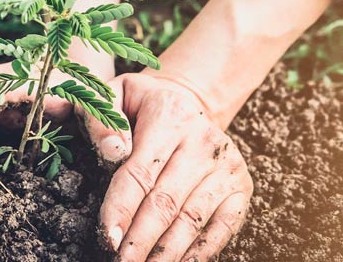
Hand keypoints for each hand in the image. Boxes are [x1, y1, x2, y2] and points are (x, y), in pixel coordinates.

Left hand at [85, 72, 252, 261]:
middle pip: (166, 202)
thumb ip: (100, 119)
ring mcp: (227, 165)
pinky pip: (223, 226)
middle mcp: (203, 142)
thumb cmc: (138, 105)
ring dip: (167, 252)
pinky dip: (202, 251)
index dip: (122, 209)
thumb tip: (111, 151)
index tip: (108, 237)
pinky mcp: (241, 185)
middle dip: (141, 240)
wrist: (186, 101)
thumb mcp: (112, 95)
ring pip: (193, 219)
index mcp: (168, 118)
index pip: (140, 172)